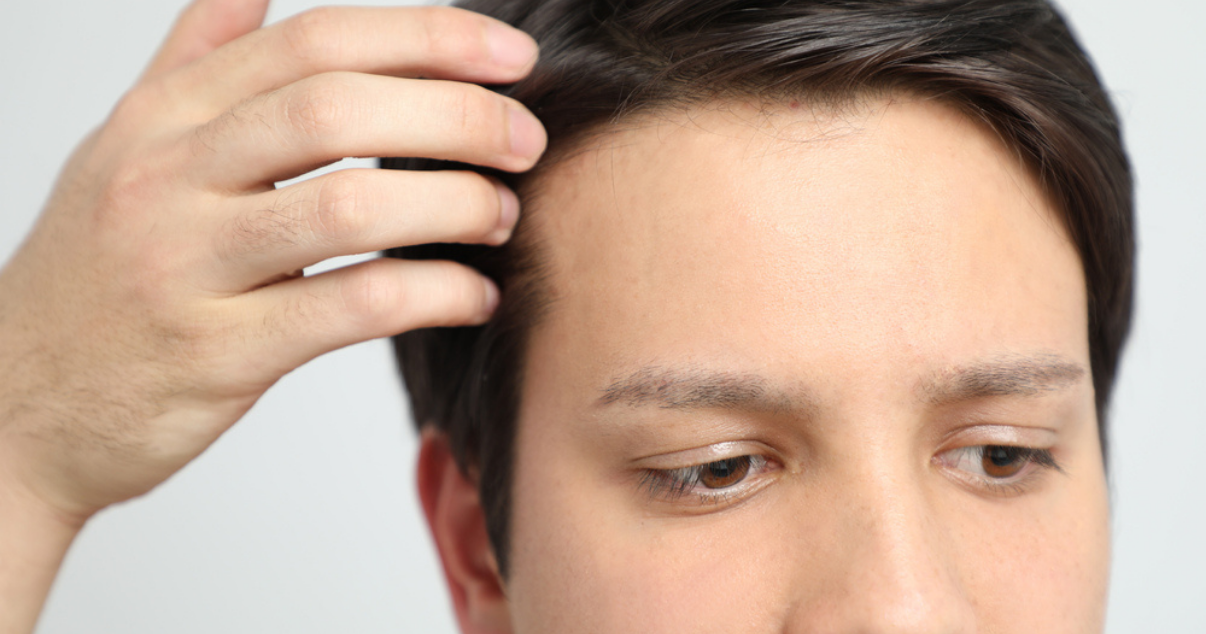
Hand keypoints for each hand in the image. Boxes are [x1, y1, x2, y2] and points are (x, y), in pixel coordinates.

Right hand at [0, 0, 543, 527]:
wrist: (14, 408)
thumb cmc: (92, 279)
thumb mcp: (123, 152)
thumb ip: (192, 64)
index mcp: (161, 118)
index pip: (312, 43)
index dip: (425, 38)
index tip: (508, 56)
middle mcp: (168, 177)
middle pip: (336, 109)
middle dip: (456, 117)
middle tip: (524, 142)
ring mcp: (186, 266)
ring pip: (348, 207)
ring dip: (451, 204)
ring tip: (500, 216)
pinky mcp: (216, 354)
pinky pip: (349, 308)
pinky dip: (431, 294)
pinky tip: (471, 294)